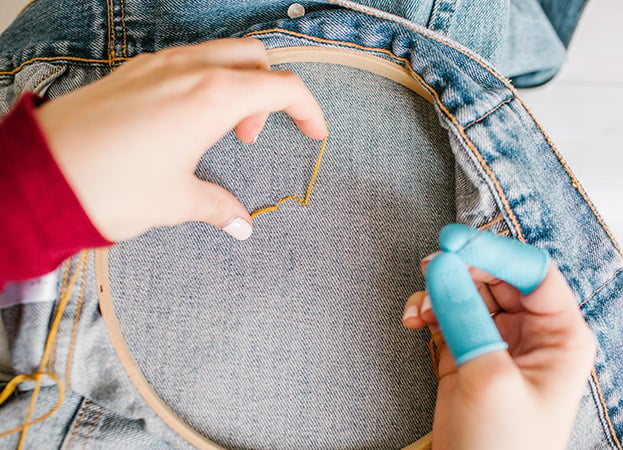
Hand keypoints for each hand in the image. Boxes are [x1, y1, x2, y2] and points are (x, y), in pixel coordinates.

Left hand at [35, 38, 326, 241]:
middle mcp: (190, 69)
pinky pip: (184, 61)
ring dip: (235, 84)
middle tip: (250, 137)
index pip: (282, 88)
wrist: (39, 175)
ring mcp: (158, 64)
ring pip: (219, 54)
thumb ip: (218, 207)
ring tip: (217, 130)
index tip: (314, 133)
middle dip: (269, 92)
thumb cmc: (112, 186)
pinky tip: (184, 119)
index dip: (308, 110)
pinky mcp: (132, 71)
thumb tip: (241, 224)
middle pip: (255, 59)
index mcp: (214, 96)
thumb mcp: (176, 201)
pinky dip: (202, 81)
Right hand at [403, 256, 595, 449]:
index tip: (454, 241)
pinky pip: (448, 312)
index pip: (533, 272)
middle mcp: (532, 331)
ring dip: (440, 291)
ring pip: (468, 291)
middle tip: (430, 267)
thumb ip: (465, 315)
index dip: (494, 251)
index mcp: (561, 335)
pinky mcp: (467, 349)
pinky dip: (428, 309)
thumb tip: (443, 265)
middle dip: (462, 269)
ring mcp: (497, 339)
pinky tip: (414, 319)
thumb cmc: (503, 444)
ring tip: (419, 308)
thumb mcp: (489, 377)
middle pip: (496, 276)